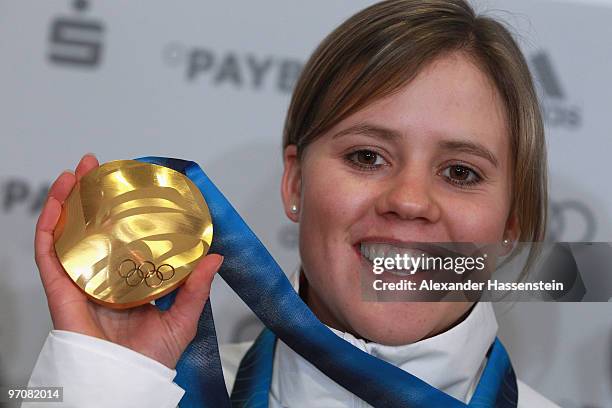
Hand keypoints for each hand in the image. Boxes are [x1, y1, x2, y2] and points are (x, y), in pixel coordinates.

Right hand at [34, 153, 222, 367]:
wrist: (124, 383)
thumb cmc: (150, 358)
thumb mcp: (182, 317)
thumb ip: (196, 287)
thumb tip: (216, 257)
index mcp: (128, 280)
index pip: (121, 237)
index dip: (121, 211)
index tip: (129, 185)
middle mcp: (101, 276)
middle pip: (91, 227)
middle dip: (90, 195)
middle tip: (97, 166)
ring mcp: (80, 281)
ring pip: (67, 234)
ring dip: (67, 201)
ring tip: (75, 172)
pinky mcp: (60, 290)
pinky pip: (49, 254)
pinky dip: (49, 226)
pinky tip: (57, 203)